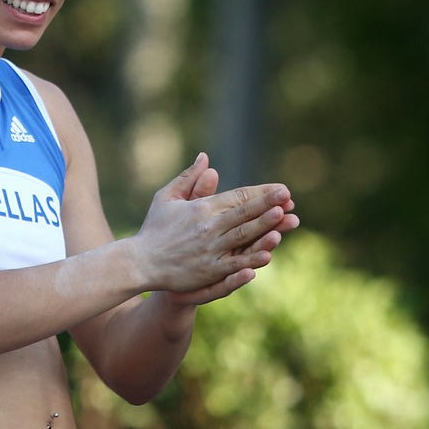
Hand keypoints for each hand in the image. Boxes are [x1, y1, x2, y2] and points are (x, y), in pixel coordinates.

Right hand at [135, 153, 298, 303]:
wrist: (140, 262)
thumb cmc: (154, 229)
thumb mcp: (166, 197)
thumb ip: (188, 178)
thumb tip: (205, 157)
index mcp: (201, 209)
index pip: (237, 197)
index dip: (261, 193)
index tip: (281, 189)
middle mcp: (208, 227)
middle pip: (244, 214)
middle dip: (268, 204)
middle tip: (288, 196)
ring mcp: (210, 249)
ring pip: (243, 236)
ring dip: (265, 226)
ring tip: (285, 217)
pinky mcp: (209, 270)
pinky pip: (234, 263)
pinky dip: (251, 258)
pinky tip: (268, 254)